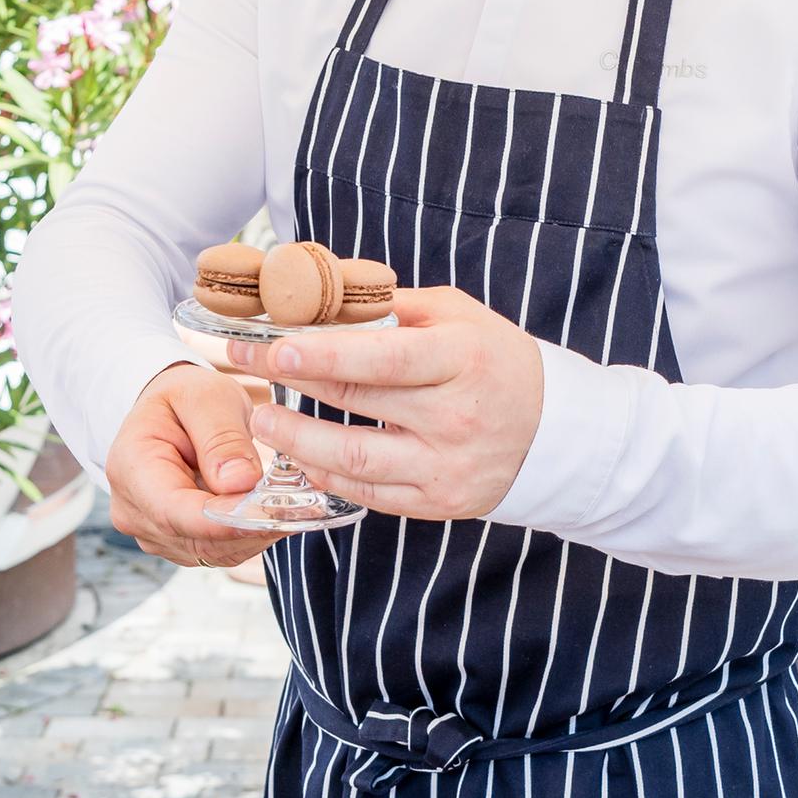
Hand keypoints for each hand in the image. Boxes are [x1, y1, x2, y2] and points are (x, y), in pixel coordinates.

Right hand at [106, 363, 285, 568]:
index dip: (223, 520)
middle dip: (249, 526)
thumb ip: (221, 437)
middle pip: (196, 537)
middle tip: (300, 508)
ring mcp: (153, 533)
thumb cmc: (185, 398)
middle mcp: (133, 510)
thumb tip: (240, 482)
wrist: (172, 412)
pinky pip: (219, 551)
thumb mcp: (205, 397)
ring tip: (293, 507)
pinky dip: (249, 536)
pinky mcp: (178, 543)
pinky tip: (273, 513)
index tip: (269, 512)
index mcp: (131, 468)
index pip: (174, 511)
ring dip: (254, 534)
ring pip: (212, 550)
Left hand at [251, 285, 545, 519]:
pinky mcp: (439, 502)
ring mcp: (445, 465)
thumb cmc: (497, 361)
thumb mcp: (459, 316)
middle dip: (288, 380)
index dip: (318, 352)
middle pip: (355, 399)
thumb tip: (323, 295)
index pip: (378, 357)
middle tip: (242, 364)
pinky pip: (368, 492)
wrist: (556, 432)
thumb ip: (393, 308)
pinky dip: (327, 474)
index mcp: (460, 358)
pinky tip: (301, 455)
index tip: (270, 345)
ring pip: (353, 457)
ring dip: (296, 439)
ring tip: (261, 420)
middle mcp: (453, 415)